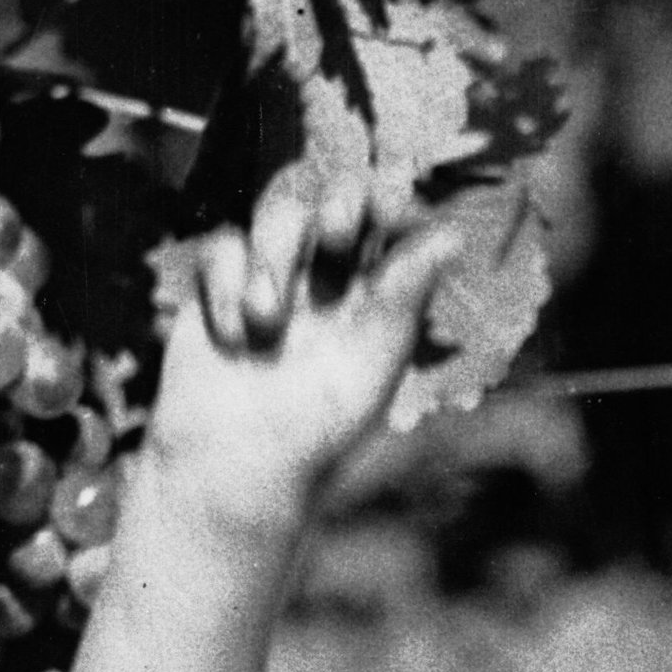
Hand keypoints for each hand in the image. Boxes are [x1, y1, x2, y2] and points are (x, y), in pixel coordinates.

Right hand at [147, 164, 458, 530]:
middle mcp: (326, 279)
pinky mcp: (219, 287)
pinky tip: (234, 336)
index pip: (391, 224)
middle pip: (336, 200)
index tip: (392, 205)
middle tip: (336, 236)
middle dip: (339, 204)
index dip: (393, 201)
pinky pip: (223, 247)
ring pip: (280, 214)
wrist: (232, 471)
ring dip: (275, 254)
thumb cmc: (314, 434)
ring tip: (267, 321)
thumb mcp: (369, 368)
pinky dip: (225, 282)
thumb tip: (452, 236)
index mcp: (374, 295)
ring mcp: (272, 279)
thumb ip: (403, 299)